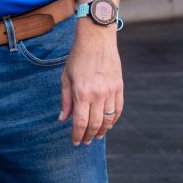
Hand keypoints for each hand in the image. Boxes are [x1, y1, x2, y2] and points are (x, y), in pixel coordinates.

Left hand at [59, 21, 123, 145]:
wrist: (97, 40)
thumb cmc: (77, 58)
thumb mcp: (66, 77)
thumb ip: (65, 100)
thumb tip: (63, 119)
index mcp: (82, 93)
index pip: (80, 122)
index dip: (77, 135)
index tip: (75, 142)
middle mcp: (98, 95)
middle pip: (95, 124)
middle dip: (89, 136)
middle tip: (85, 142)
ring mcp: (111, 92)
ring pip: (108, 120)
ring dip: (102, 131)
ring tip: (96, 136)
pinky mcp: (119, 88)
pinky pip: (118, 110)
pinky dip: (113, 120)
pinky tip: (108, 125)